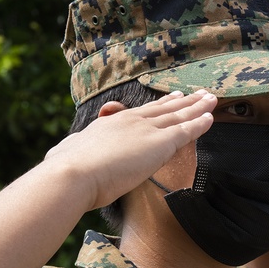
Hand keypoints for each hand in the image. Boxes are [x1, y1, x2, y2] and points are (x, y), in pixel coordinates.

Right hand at [43, 90, 215, 211]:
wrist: (72, 174)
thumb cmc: (64, 169)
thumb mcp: (65, 154)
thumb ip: (69, 153)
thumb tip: (56, 157)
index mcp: (110, 123)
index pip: (141, 113)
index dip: (158, 106)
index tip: (171, 99)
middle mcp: (131, 122)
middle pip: (163, 108)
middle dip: (183, 101)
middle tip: (198, 93)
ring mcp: (146, 131)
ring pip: (179, 115)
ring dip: (198, 106)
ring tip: (212, 98)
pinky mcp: (160, 144)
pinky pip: (186, 130)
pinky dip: (200, 123)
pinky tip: (211, 117)